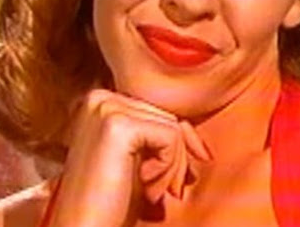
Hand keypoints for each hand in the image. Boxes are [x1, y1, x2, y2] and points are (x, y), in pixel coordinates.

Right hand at [46, 89, 210, 226]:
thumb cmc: (110, 202)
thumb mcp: (140, 162)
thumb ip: (162, 140)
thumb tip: (199, 143)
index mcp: (101, 101)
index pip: (157, 112)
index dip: (176, 146)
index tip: (180, 177)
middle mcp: (100, 98)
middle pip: (167, 116)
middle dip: (174, 158)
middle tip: (160, 193)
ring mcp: (106, 108)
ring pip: (172, 126)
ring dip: (172, 166)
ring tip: (152, 193)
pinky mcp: (117, 125)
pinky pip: (171, 136)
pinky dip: (169, 167)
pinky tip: (148, 187)